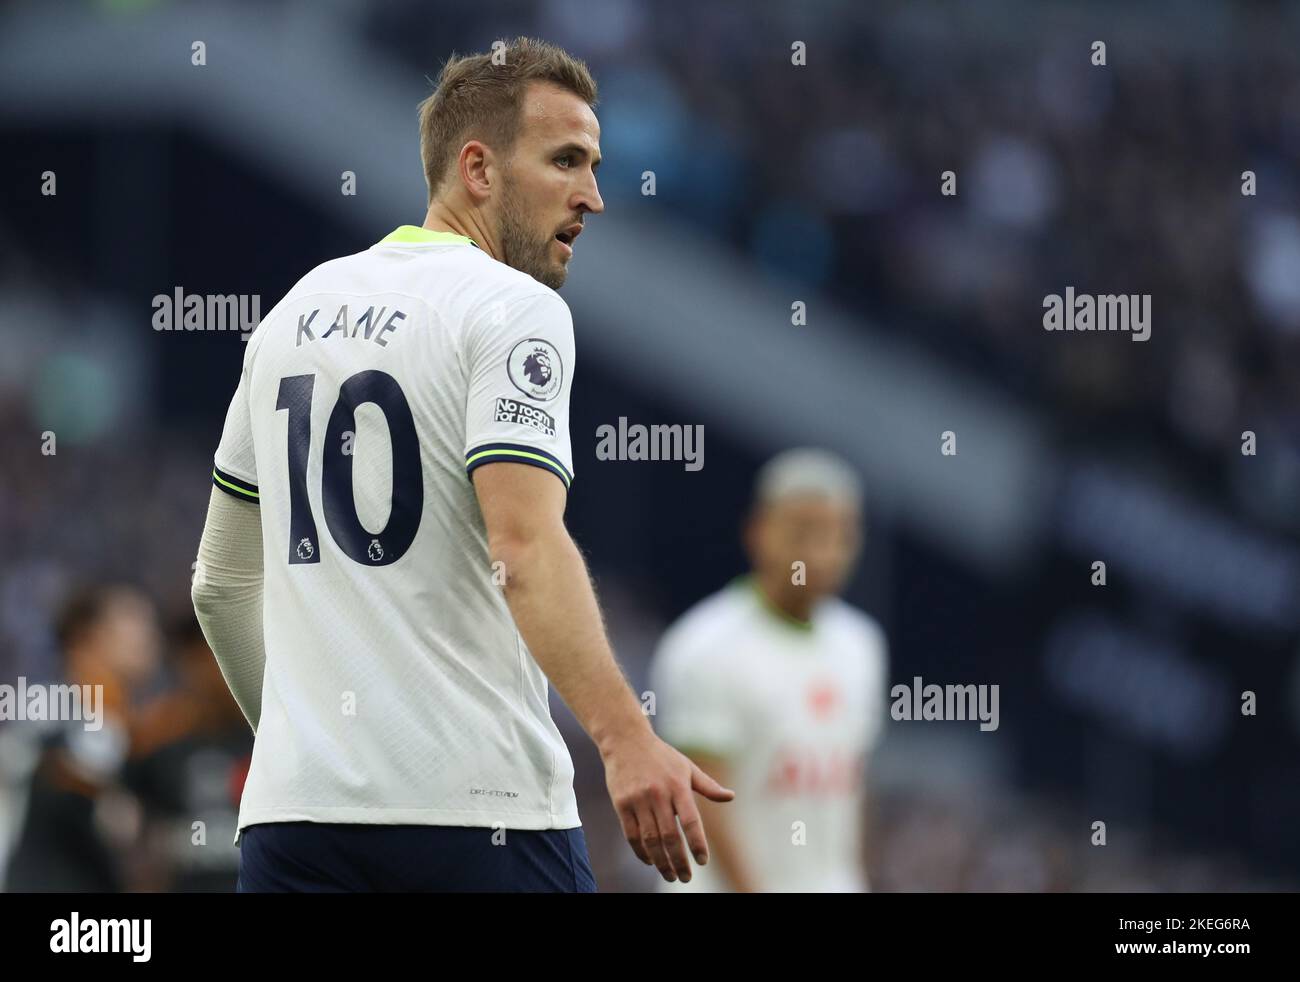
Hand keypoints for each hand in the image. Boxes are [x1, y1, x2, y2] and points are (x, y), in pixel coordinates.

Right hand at [601, 729, 733, 881]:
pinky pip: (631, 835)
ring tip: (669, 875)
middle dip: (679, 861)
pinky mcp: (621, 804)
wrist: (625, 741)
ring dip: (661, 862)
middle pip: (670, 836)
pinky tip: (650, 861)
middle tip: (685, 878)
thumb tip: (731, 797)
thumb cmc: (661, 756)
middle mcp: (658, 794)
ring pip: (650, 839)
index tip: (702, 861)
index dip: (697, 844)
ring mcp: (638, 800)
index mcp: (678, 786)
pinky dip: (641, 852)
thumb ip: (708, 786)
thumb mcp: (687, 767)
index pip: (691, 821)